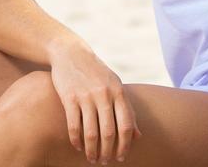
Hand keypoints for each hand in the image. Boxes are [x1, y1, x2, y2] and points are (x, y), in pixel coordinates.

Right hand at [47, 38, 139, 163]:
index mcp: (119, 92)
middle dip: (108, 151)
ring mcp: (86, 96)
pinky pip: (74, 125)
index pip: (126, 125)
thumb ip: (127, 109)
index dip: (125, 145)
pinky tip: (78, 147)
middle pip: (109, 132)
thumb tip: (138, 136)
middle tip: (105, 162)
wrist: (71, 53)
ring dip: (92, 150)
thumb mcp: (115, 86)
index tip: (121, 158)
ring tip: (92, 159)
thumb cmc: (96, 73)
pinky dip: (76, 140)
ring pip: (91, 132)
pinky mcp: (69, 97)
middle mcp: (104, 94)